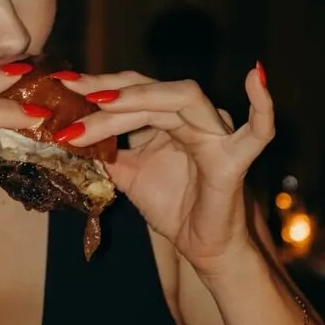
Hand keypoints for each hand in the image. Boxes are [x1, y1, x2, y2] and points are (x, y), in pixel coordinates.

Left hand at [55, 65, 273, 270]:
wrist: (200, 247)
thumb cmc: (172, 207)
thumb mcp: (127, 176)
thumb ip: (105, 153)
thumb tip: (68, 134)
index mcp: (169, 119)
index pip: (133, 92)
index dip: (99, 86)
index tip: (62, 85)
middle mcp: (193, 118)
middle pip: (150, 92)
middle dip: (108, 92)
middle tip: (72, 93)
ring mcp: (216, 135)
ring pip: (180, 101)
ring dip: (136, 102)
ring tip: (99, 105)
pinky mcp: (234, 159)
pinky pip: (257, 132)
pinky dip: (262, 105)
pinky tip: (256, 77)